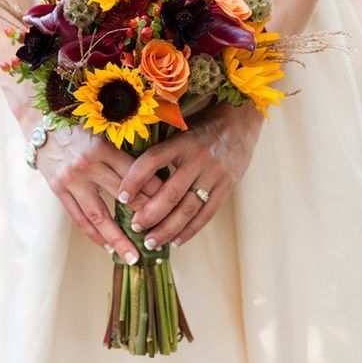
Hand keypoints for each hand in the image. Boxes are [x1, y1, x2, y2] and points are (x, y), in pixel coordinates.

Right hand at [36, 124, 161, 264]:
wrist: (40, 123)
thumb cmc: (78, 124)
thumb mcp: (103, 131)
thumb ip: (122, 151)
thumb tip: (151, 173)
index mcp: (103, 148)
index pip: (135, 174)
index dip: (154, 190)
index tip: (171, 203)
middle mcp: (88, 166)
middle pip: (121, 197)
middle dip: (143, 217)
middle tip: (161, 235)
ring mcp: (71, 180)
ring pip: (98, 215)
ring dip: (117, 238)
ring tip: (132, 256)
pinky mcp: (58, 190)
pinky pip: (78, 218)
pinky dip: (94, 234)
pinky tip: (107, 247)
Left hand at [118, 102, 263, 249]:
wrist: (240, 121)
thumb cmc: (201, 125)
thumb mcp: (179, 127)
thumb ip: (159, 147)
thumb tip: (127, 168)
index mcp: (182, 141)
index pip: (153, 160)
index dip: (134, 179)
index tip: (120, 196)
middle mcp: (199, 158)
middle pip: (171, 193)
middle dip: (150, 214)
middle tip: (135, 227)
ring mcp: (215, 174)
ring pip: (188, 209)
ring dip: (168, 229)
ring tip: (151, 241)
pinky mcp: (227, 187)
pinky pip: (207, 214)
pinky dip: (190, 230)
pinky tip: (176, 240)